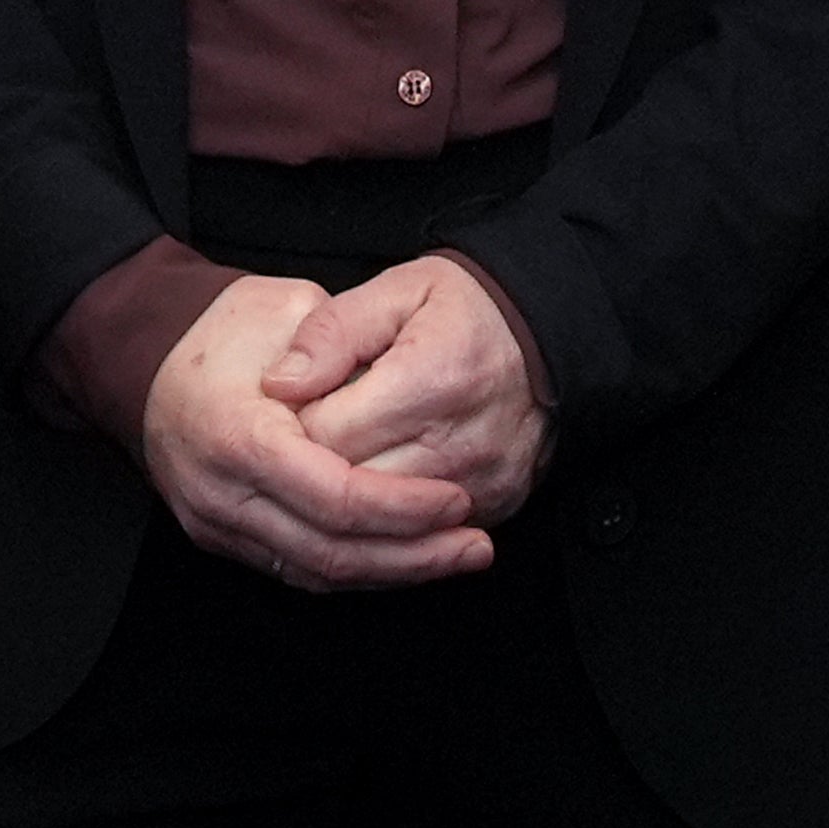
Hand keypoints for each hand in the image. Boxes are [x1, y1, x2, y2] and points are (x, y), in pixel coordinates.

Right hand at [136, 272, 492, 591]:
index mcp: (238, 436)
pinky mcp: (223, 540)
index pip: (334, 497)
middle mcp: (222, 494)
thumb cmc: (218, 330)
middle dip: (412, 556)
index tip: (456, 501)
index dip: (403, 508)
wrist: (141, 360)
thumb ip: (336, 342)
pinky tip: (403, 559)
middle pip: (330, 553)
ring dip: (391, 572)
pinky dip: (355, 570)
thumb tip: (378, 385)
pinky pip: (297, 572)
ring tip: (454, 558)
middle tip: (474, 546)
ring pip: (316, 574)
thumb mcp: (283, 308)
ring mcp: (218, 526)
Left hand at [269, 254, 547, 522]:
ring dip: (350, 499)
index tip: (289, 408)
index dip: (293, 426)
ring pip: (382, 523)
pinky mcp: (496, 506)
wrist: (549, 336)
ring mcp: (481, 482)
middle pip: (350, 488)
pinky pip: (423, 535)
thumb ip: (332, 333)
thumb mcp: (397, 292)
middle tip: (310, 435)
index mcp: (430, 380)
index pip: (328, 435)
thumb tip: (280, 382)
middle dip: (315, 469)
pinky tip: (380, 483)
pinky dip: (392, 518)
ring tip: (343, 458)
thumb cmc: (466, 309)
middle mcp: (460, 442)